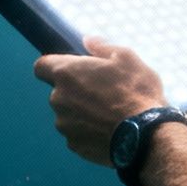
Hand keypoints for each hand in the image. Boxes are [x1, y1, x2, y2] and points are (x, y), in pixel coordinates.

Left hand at [33, 37, 167, 165]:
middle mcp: (58, 99)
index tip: (70, 69)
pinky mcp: (74, 145)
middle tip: (102, 91)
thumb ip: (102, 47)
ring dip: (82, 112)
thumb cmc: (136, 92)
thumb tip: (88, 41)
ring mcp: (64, 124)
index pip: (41, 66)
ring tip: (109, 114)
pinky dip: (88, 131)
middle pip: (59, 91)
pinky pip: (77, 133)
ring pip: (68, 114)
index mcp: (66, 73)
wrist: (145, 136)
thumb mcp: (126, 58)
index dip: (53, 66)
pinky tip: (109, 130)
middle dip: (75, 90)